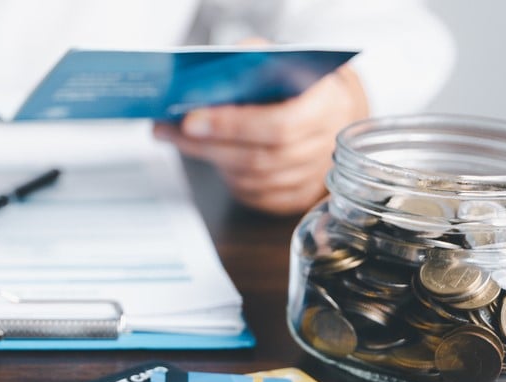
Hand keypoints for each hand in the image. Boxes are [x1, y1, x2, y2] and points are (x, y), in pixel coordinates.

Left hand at [153, 64, 368, 215]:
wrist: (335, 110)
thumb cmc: (303, 83)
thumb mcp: (286, 59)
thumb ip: (253, 61)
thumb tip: (210, 78)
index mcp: (328, 106)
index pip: (278, 125)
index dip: (232, 125)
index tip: (191, 120)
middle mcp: (325, 147)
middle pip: (259, 158)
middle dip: (208, 144)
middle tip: (171, 130)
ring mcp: (314, 177)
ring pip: (253, 179)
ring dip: (212, 160)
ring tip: (181, 139)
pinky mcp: (299, 198)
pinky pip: (255, 194)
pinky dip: (229, 178)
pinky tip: (213, 157)